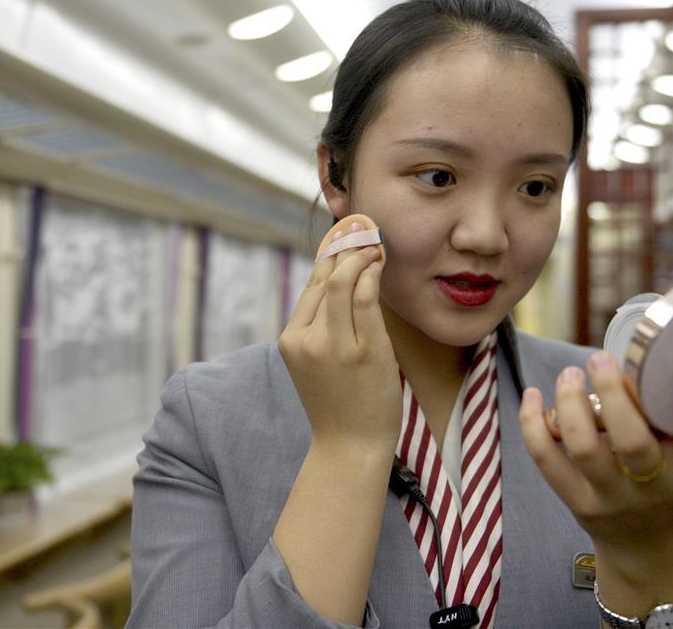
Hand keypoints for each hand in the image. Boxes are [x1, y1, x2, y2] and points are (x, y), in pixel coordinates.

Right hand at [278, 223, 400, 452]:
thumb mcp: (318, 362)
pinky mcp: (364, 352)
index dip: (330, 255)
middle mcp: (307, 339)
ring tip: (375, 243)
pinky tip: (381, 264)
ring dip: (361, 255)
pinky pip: (366, 300)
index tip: (345, 233)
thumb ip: (323, 326)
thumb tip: (340, 280)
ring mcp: (334, 346)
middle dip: (344, 245)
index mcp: (291, 339)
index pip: (311, 285)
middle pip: (323, 277)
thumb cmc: (340, 404)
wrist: (350, 447)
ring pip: (342, 282)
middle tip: (362, 225)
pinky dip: (373, 275)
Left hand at [519, 351, 672, 561]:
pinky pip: (546, 461)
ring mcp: (611, 495)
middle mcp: (653, 485)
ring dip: (570, 405)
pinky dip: (533, 425)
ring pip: (584, 449)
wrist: (648, 548)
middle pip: (632, 442)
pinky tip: (534, 395)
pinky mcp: (575, 500)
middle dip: (614, 395)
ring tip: (570, 374)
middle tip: (600, 358)